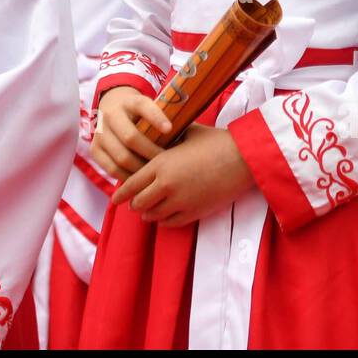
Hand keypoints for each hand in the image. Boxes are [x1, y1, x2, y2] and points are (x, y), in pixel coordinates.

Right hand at [91, 86, 170, 180]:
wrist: (112, 107)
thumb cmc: (140, 114)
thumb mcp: (150, 108)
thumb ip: (164, 117)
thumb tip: (189, 133)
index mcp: (128, 101)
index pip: (142, 106)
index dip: (156, 118)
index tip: (169, 129)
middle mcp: (110, 115)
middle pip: (131, 137)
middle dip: (151, 153)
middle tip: (166, 162)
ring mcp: (100, 133)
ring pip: (121, 156)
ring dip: (141, 168)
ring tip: (155, 173)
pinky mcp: (95, 149)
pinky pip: (111, 168)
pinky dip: (127, 176)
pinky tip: (140, 178)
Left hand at [110, 124, 254, 226]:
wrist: (242, 158)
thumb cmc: (215, 141)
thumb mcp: (186, 135)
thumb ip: (167, 139)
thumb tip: (157, 135)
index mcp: (160, 164)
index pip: (131, 183)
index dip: (121, 192)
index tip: (115, 197)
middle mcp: (166, 185)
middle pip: (139, 202)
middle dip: (134, 203)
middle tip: (133, 202)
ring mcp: (180, 201)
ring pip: (153, 215)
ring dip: (148, 213)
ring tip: (146, 210)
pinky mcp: (194, 212)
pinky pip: (170, 223)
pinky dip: (163, 220)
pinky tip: (163, 216)